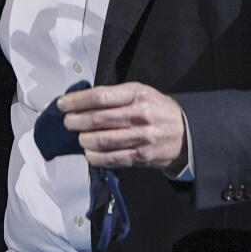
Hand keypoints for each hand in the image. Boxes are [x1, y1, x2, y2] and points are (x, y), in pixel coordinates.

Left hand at [58, 82, 186, 173]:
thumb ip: (114, 96)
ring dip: (84, 139)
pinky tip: (89, 153)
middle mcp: (139, 114)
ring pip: (102, 140)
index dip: (76, 101)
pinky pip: (112, 159)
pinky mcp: (142, 157)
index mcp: (136, 94)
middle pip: (97, 119)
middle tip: (67, 122)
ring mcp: (141, 137)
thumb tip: (81, 101)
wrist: (187, 133)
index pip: (99, 96)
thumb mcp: (140, 92)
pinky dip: (95, 157)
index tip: (62, 104)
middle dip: (76, 121)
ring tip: (79, 137)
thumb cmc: (156, 109)